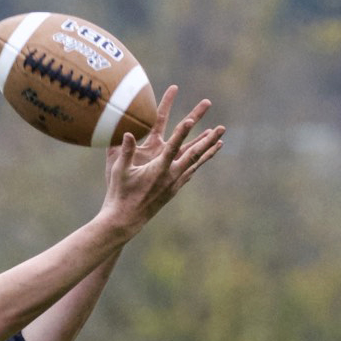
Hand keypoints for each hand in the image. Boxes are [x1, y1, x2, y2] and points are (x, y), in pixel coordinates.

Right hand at [98, 85, 223, 236]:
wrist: (126, 220)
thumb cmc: (120, 193)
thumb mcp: (119, 171)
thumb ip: (126, 151)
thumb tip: (126, 133)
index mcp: (158, 169)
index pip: (173, 147)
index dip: (182, 132)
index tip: (192, 120)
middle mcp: (170, 176)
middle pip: (194, 154)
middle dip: (208, 140)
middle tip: (222, 128)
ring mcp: (174, 184)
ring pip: (195, 164)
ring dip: (208, 151)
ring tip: (221, 141)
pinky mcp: (173, 190)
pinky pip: (190, 173)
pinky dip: (198, 163)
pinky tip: (203, 159)